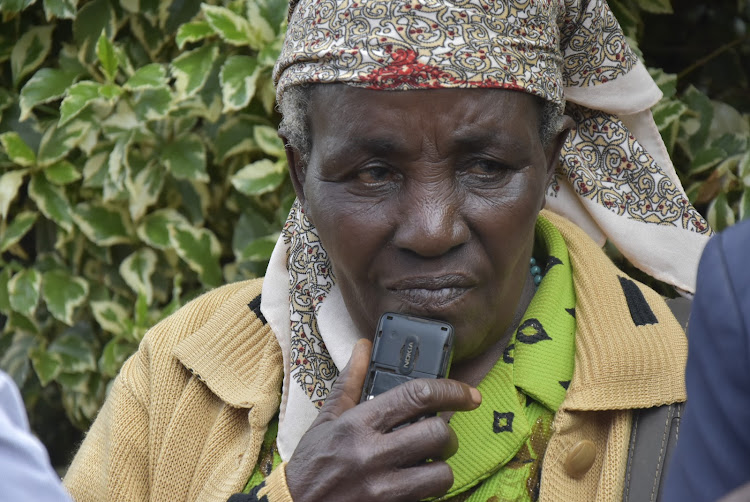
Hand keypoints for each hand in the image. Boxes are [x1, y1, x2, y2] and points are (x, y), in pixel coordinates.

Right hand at [285, 339, 481, 501]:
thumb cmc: (312, 463)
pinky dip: (429, 491)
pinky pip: (428, 500)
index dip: (450, 391)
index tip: (468, 394)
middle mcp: (371, 455)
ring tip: (428, 463)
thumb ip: (350, 382)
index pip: (416, 396)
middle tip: (439, 435)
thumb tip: (364, 347)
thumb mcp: (327, 419)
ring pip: (441, 474)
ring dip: (442, 467)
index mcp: (357, 425)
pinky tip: (415, 483)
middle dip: (448, 433)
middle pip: (437, 435)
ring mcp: (381, 489)